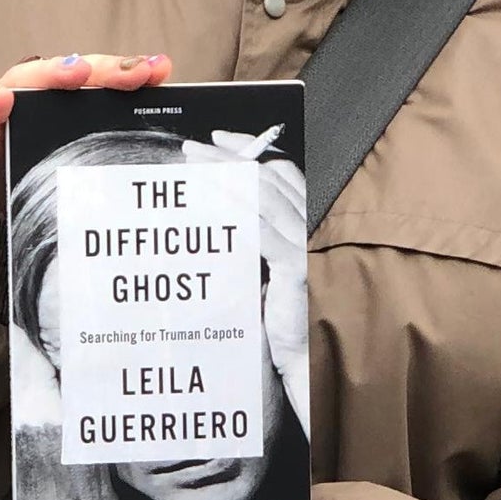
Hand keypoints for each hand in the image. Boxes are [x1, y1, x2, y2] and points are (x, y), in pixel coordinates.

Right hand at [0, 52, 172, 212]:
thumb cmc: (27, 187)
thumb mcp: (70, 171)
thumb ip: (102, 151)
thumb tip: (156, 145)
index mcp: (58, 108)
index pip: (95, 79)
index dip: (125, 71)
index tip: (158, 69)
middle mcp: (30, 103)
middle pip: (65, 75)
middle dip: (101, 69)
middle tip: (132, 72)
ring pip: (22, 84)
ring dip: (49, 74)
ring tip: (76, 72)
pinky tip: (3, 101)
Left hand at [183, 132, 309, 436]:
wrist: (296, 360)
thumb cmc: (274, 318)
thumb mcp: (259, 269)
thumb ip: (248, 238)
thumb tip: (211, 208)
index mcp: (300, 224)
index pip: (279, 171)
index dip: (250, 150)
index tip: (219, 138)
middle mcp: (306, 229)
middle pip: (268, 176)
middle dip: (229, 156)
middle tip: (194, 147)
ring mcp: (302, 247)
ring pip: (264, 196)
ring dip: (225, 175)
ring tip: (194, 163)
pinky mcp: (294, 269)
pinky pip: (261, 230)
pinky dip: (236, 209)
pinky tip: (209, 202)